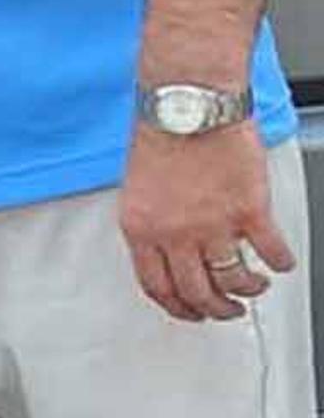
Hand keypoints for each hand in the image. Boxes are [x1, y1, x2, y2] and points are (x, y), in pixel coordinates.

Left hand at [118, 121, 295, 321]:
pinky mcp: (249, 212)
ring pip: (234, 281)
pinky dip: (279, 263)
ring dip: (248, 290)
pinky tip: (280, 262)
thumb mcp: (136, 187)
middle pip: (197, 292)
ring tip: (255, 287)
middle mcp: (174, 234)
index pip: (156, 286)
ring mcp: (213, 226)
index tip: (190, 312)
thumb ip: (151, 222)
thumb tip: (167, 249)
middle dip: (214, 309)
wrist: (189, 105)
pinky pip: (269, 252)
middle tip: (226, 310)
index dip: (176, 307)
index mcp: (140, 229)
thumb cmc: (162, 133)